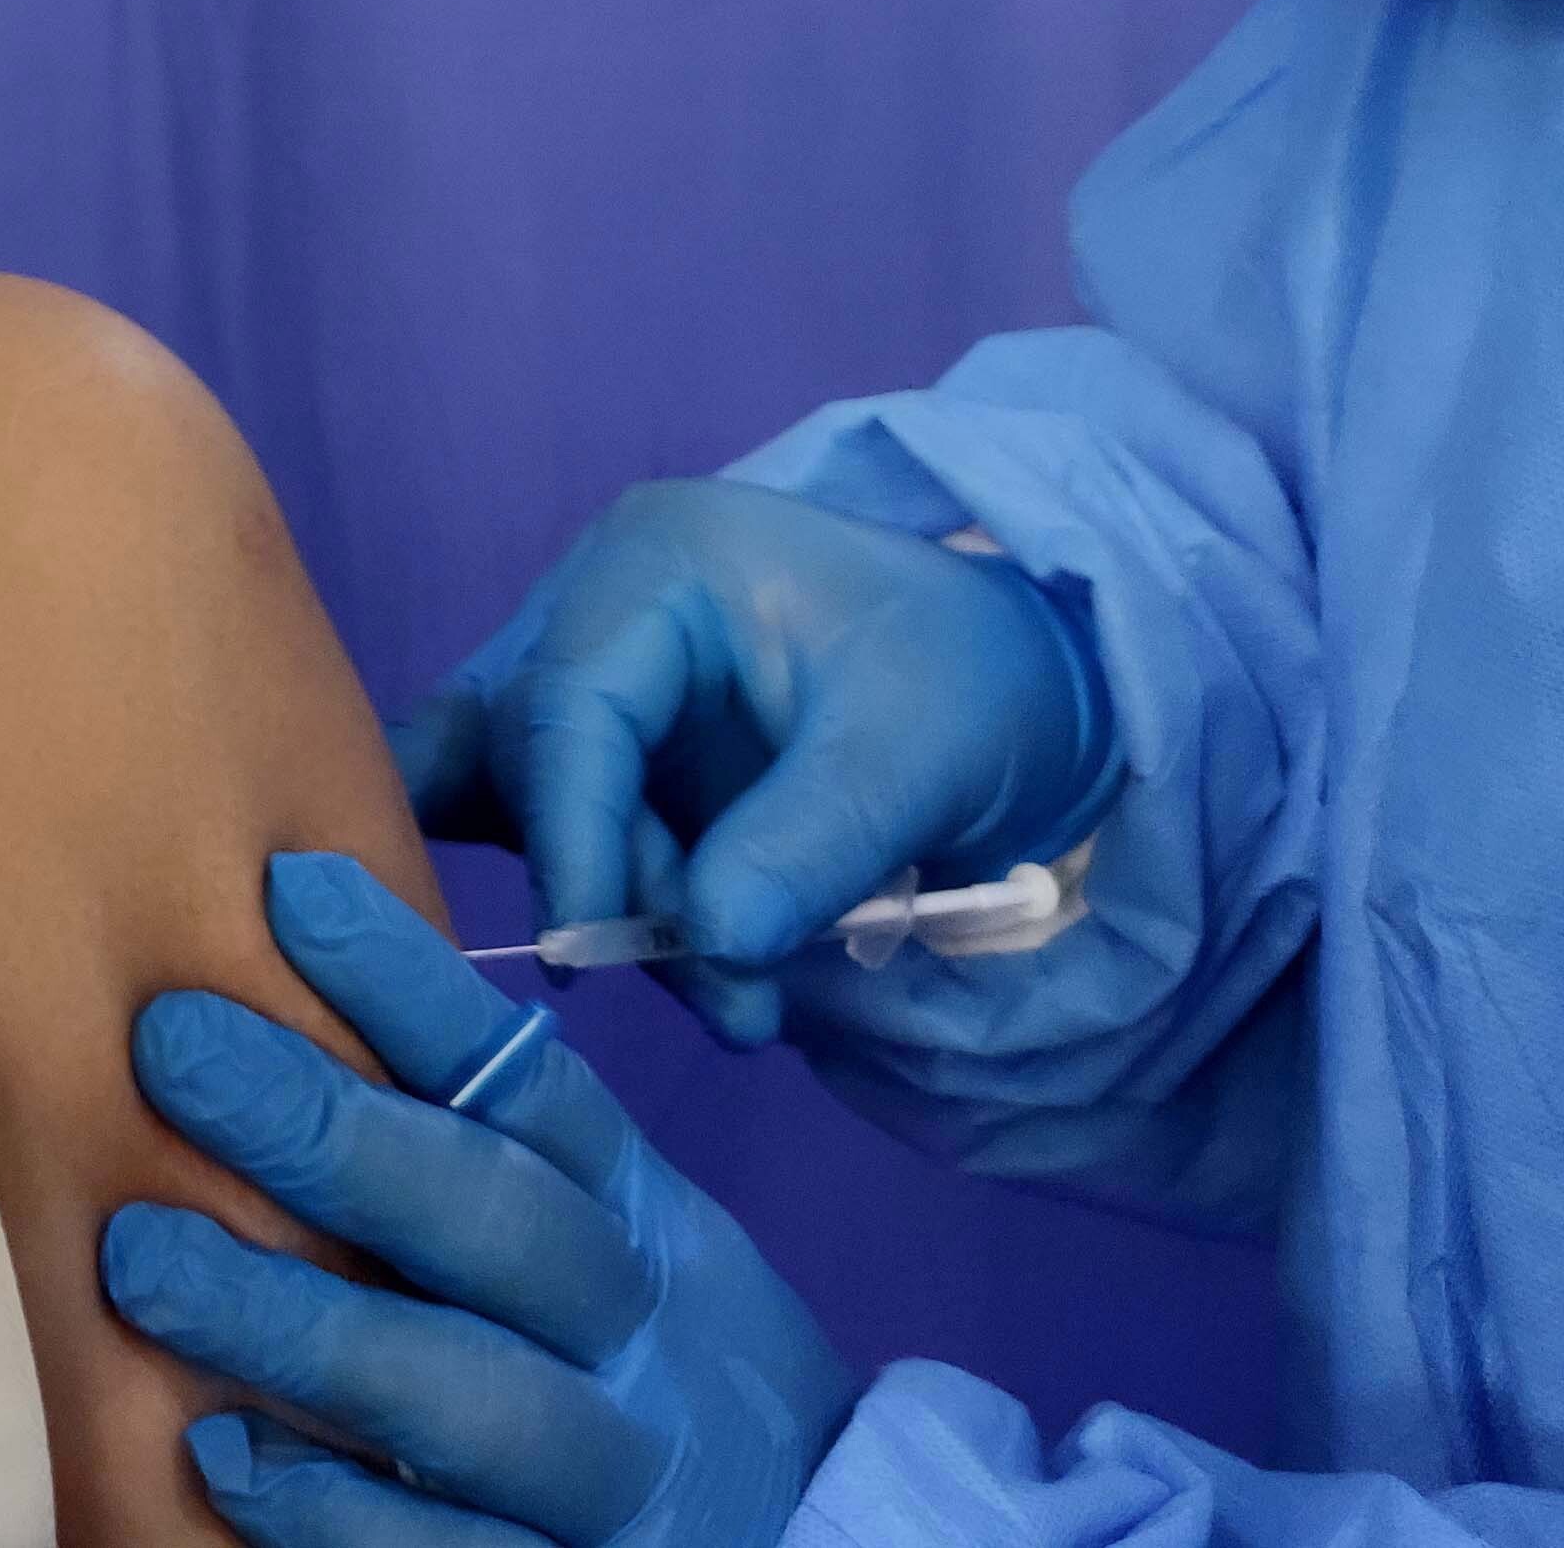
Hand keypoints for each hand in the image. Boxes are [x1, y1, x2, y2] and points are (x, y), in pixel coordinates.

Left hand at [103, 853, 858, 1547]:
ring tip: (142, 1260)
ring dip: (302, 1325)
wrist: (808, 1545)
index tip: (289, 888)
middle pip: (501, 1224)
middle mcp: (635, 1336)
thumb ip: (472, 1128)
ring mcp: (614, 1477)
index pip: (531, 1089)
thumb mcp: (597, 1226)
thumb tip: (289, 942)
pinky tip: (222, 1453)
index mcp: (640, 1219)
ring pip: (470, 1398)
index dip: (414, 990)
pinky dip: (338, 1511)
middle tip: (171, 1044)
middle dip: (334, 1133)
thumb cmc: (627, 1350)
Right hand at [388, 478, 1111, 1043]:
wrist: (1031, 689)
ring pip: (533, 802)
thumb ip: (810, 844)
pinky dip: (595, 893)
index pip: (567, 702)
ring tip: (742, 1000)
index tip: (589, 957)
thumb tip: (708, 944)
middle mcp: (595, 604)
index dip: (570, 834)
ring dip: (614, 910)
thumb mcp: (918, 755)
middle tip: (734, 1001)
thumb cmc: (979, 683)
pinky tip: (648, 957)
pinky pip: (557, 822)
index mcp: (659, 562)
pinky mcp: (612, 746)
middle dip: (611, 889)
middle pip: (535, 756)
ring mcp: (596, 675)